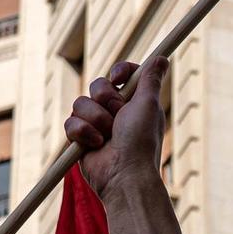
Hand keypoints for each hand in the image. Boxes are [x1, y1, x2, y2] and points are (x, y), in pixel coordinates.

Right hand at [64, 57, 167, 202]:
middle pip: (97, 85)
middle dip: (105, 99)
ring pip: (81, 103)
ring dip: (94, 118)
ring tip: (106, 136)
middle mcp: (117, 111)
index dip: (119, 72)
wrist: (124, 175)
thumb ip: (151, 80)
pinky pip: (70, 123)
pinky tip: (95, 145)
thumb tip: (162, 58)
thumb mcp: (149, 105)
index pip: (123, 75)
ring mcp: (97, 124)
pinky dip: (82, 133)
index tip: (118, 77)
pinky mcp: (81, 139)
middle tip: (117, 116)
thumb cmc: (141, 141)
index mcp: (136, 102)